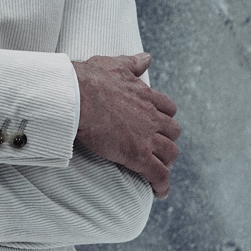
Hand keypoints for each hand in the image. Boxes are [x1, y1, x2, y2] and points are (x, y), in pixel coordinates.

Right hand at [72, 53, 179, 197]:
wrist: (77, 96)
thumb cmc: (89, 79)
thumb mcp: (114, 64)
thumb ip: (132, 63)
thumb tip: (147, 58)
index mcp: (145, 95)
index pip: (167, 108)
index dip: (163, 117)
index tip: (157, 123)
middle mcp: (151, 116)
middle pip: (173, 132)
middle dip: (167, 140)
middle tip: (156, 148)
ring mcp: (147, 137)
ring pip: (170, 153)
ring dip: (166, 162)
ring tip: (157, 170)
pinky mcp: (138, 155)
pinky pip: (158, 174)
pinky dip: (161, 185)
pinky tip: (159, 192)